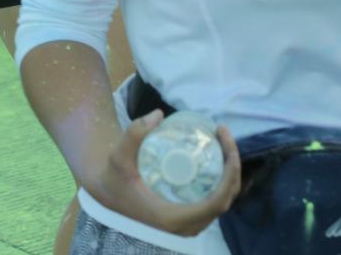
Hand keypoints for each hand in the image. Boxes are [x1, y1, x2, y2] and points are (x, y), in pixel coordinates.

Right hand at [85, 112, 241, 238]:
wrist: (107, 194)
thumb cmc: (113, 178)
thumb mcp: (118, 156)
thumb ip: (133, 134)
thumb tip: (158, 114)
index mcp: (173, 218)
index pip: (216, 202)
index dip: (229, 176)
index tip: (228, 147)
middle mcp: (186, 226)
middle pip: (225, 199)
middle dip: (233, 168)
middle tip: (224, 136)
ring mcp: (189, 224)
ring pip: (222, 201)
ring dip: (229, 173)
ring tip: (223, 142)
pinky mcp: (189, 218)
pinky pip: (214, 201)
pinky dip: (222, 181)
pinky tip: (216, 157)